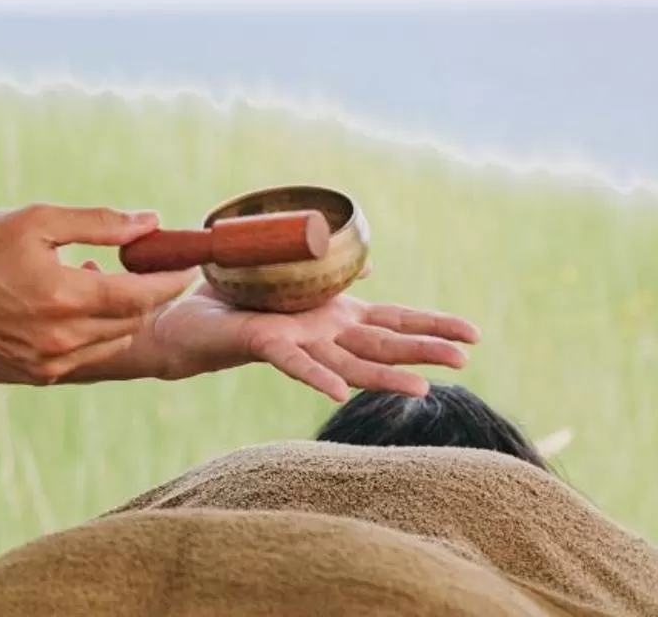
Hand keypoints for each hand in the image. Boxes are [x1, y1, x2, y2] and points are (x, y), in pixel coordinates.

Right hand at [0, 205, 197, 384]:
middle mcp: (63, 338)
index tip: (187, 264)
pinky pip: (87, 354)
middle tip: (151, 266)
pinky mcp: (38, 375)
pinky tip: (74, 301)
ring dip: (122, 312)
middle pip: (133, 320)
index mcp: (67, 296)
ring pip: (113, 341)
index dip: (171, 280)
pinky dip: (95, 330)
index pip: (143, 295)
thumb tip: (151, 222)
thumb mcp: (39, 220)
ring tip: (102, 278)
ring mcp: (50, 362)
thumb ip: (100, 223)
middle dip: (150, 294)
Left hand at [126, 286, 478, 401]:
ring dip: (386, 375)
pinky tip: (341, 393)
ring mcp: (300, 343)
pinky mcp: (266, 346)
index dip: (433, 325)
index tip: (475, 334)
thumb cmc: (235, 300)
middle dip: (426, 350)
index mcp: (335, 315)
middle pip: (384, 344)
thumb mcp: (290, 279)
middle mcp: (324, 333)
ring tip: (423, 389)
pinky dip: (319, 378)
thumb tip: (367, 263)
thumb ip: (328, 274)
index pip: (394, 321)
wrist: (182, 319)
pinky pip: (296, 364)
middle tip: (467, 359)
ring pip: (350, 362)